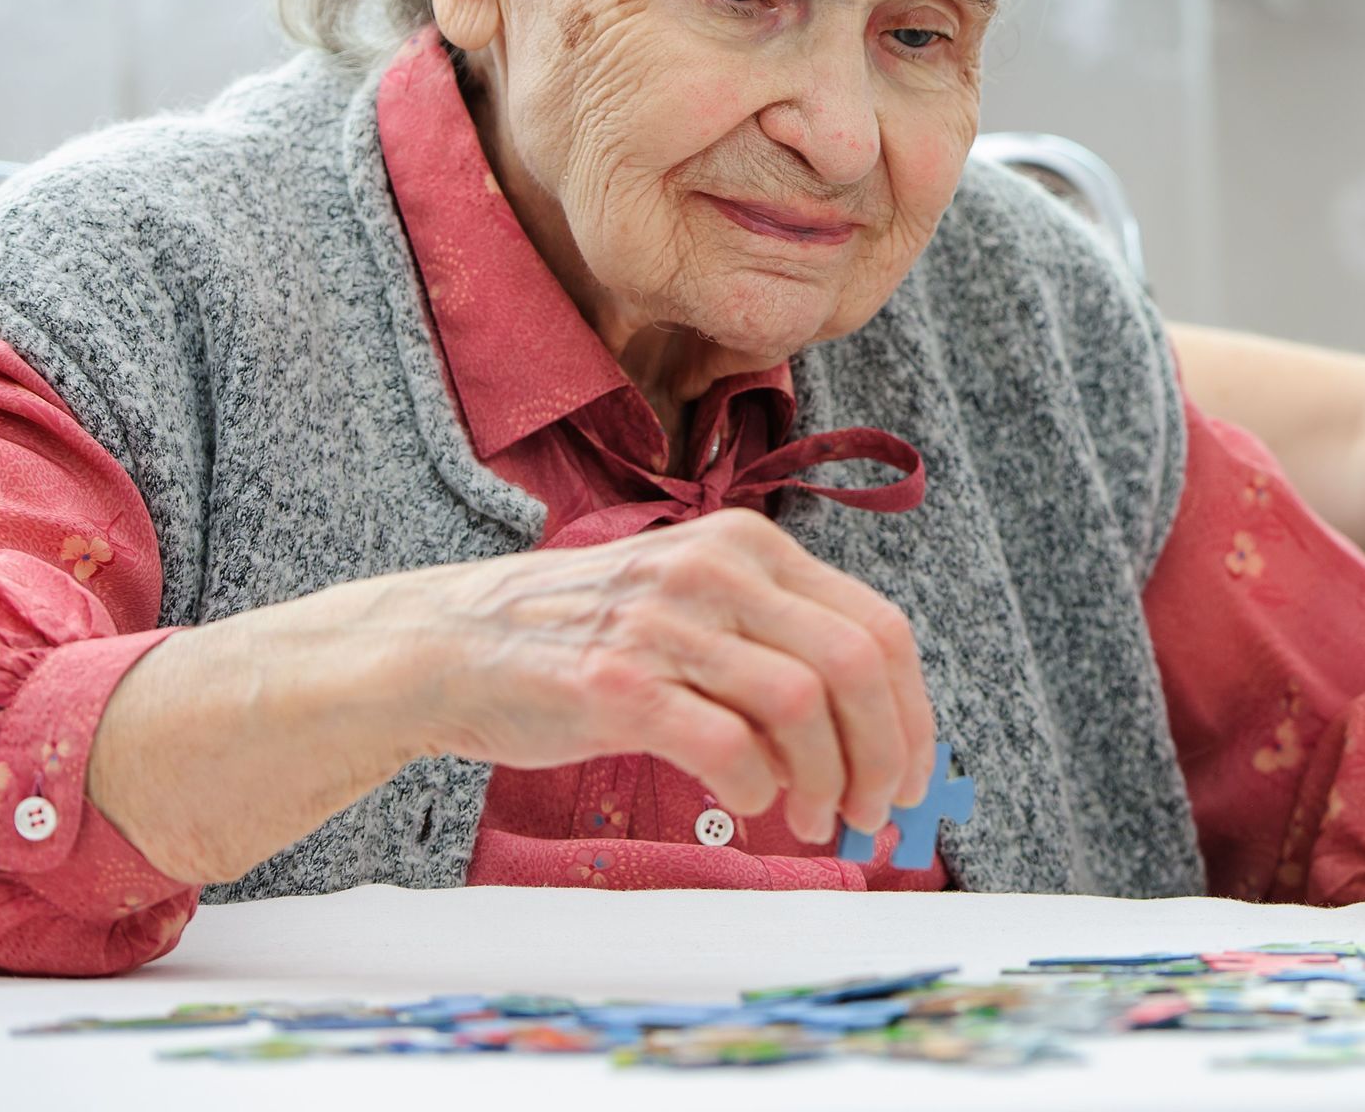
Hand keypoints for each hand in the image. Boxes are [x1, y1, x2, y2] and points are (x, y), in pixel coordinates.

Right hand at [404, 508, 935, 845]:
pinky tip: (750, 806)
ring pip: (801, 704)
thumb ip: (775, 645)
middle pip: (855, 662)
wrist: (452, 642)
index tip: (912, 774)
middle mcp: (716, 569)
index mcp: (750, 546)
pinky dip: (757, 789)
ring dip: (827, 780)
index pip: (875, 625)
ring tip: (812, 819)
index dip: (912, 712)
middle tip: (875, 811)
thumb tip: (870, 732)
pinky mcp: (616, 680)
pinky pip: (726, 743)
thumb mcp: (694, 605)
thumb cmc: (585, 636)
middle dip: (886, 752)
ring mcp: (665, 621)